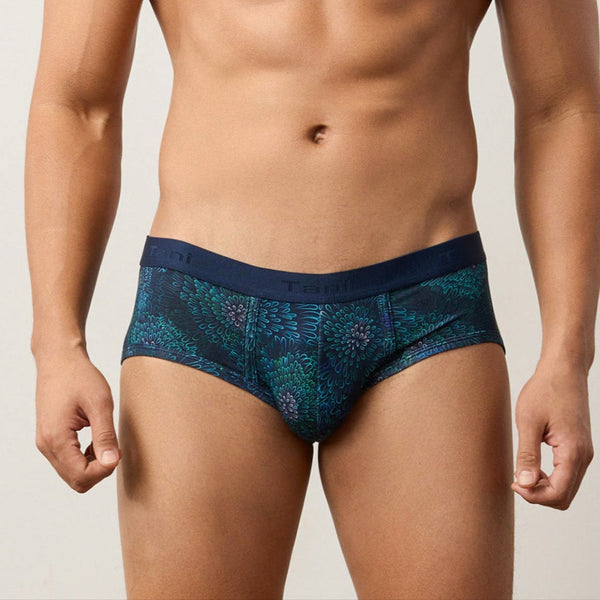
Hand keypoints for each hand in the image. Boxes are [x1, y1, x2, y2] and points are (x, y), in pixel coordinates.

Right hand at [34, 346, 122, 492]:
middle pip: (75, 480)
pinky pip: (68, 461)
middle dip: (100, 471)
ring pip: (71, 473)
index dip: (104, 470)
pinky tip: (98, 441)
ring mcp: (46, 443)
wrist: (60, 360)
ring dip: (93, 465)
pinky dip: (86, 458)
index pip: (81, 476)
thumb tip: (111, 462)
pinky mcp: (50, 438)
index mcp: (56, 438)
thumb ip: (105, 435)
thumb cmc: (79, 376)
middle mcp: (46, 445)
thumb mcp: (100, 404)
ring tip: (107, 442)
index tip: (119, 452)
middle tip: (116, 448)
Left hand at [512, 359, 593, 509]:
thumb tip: (524, 483)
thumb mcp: (528, 422)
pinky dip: (550, 477)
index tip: (513, 482)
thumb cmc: (545, 391)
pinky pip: (568, 475)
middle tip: (516, 478)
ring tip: (522, 469)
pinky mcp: (579, 448)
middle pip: (564, 496)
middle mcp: (584, 456)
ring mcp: (584, 453)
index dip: (533, 496)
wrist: (563, 371)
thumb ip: (527, 455)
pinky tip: (533, 464)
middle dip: (538, 495)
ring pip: (567, 487)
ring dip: (544, 487)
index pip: (558, 493)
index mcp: (573, 452)